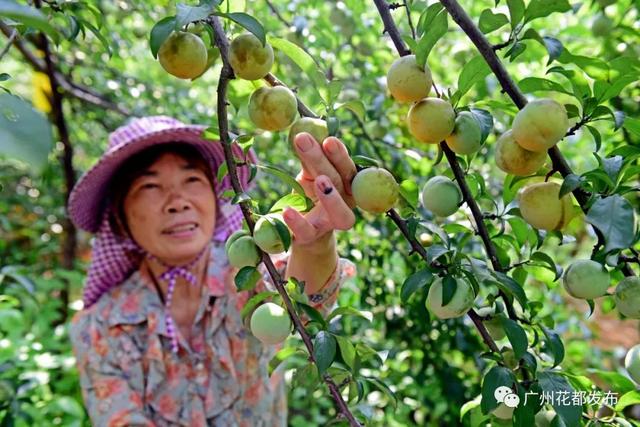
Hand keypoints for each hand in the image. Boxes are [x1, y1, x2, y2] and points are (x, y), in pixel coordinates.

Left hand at [281, 132, 356, 248]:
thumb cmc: (310, 195)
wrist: (305, 232)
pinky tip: (287, 211)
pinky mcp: (311, 237)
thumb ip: (310, 158)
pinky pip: (307, 231)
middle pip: (339, 182)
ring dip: (331, 196)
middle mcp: (345, 204)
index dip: (340, 154)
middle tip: (316, 143)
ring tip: (319, 180)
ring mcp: (330, 223)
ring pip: (340, 213)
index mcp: (346, 185)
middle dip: (326, 162)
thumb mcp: (310, 174)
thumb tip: (304, 131)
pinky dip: (297, 222)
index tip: (329, 139)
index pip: (347, 168)